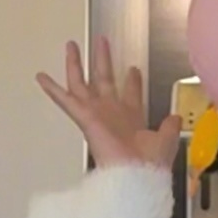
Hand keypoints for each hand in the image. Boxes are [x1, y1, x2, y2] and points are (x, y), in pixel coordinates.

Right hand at [36, 37, 180, 172]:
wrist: (136, 175)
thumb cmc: (149, 163)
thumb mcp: (167, 138)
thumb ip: (170, 125)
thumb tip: (175, 116)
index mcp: (131, 118)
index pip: (130, 94)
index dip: (132, 80)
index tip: (132, 68)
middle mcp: (112, 113)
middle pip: (105, 80)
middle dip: (103, 60)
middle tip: (101, 42)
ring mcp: (97, 114)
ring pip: (83, 83)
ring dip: (76, 64)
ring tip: (71, 46)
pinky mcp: (85, 118)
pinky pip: (66, 100)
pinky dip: (53, 89)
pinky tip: (42, 77)